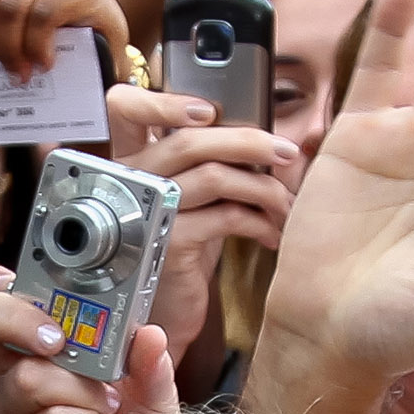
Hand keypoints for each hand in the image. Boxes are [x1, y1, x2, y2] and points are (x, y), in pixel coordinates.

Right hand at [0, 264, 180, 413]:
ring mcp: (15, 411)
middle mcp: (16, 371)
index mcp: (39, 344)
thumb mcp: (154, 390)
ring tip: (106, 404)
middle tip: (60, 340)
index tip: (22, 286)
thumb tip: (148, 334)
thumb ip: (151, 362)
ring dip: (80, 390)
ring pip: (27, 377)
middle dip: (18, 320)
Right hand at [106, 83, 299, 353]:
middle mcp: (131, 179)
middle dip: (248, 141)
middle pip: (189, 138)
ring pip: (214, 175)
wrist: (165, 313)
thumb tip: (266, 137)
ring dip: (264, 188)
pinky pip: (225, 216)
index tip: (209, 110)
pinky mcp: (167, 243)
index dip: (162, 100)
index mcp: (132, 157)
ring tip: (286, 206)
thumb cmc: (182, 249)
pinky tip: (272, 234)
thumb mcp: (192, 197)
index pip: (126, 107)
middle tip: (287, 154)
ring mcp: (146, 211)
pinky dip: (258, 222)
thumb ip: (210, 161)